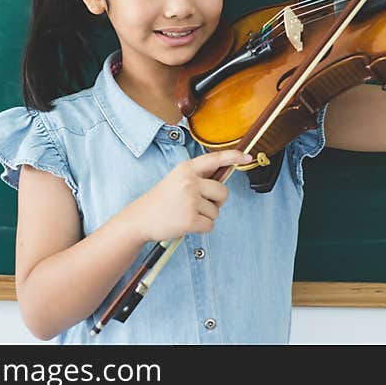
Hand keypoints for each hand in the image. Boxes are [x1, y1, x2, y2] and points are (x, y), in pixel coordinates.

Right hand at [135, 149, 251, 240]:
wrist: (139, 219)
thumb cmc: (160, 200)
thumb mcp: (176, 180)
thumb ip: (198, 177)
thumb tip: (225, 174)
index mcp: (186, 169)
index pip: (215, 159)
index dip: (233, 156)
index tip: (246, 157)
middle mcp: (190, 181)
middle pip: (223, 192)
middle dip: (216, 201)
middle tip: (197, 204)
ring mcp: (190, 200)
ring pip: (217, 211)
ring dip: (206, 216)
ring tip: (186, 213)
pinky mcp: (190, 219)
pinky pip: (210, 225)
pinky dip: (201, 228)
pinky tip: (186, 224)